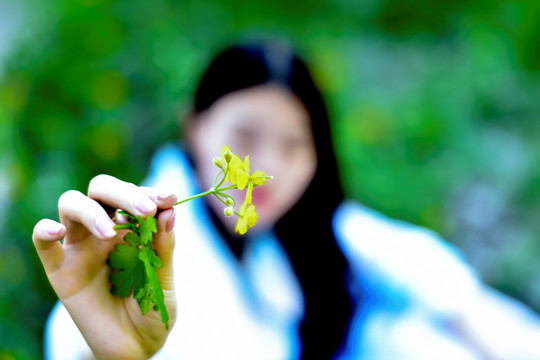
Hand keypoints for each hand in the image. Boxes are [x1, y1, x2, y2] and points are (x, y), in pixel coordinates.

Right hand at [33, 175, 176, 358]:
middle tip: (146, 210)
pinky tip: (55, 231)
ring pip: (72, 204)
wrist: (134, 346)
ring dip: (91, 211)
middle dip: (124, 193)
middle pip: (101, 190)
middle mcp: (105, 230)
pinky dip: (44, 231)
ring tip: (111, 232)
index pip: (134, 196)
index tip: (169, 198)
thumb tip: (170, 211)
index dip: (149, 192)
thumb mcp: (164, 280)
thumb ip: (164, 248)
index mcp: (132, 227)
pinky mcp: (61, 270)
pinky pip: (43, 244)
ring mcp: (81, 247)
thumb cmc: (152, 309)